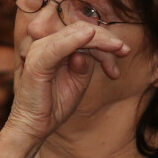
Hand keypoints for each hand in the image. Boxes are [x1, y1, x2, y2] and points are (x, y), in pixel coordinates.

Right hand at [5, 21, 129, 141]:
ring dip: (98, 40)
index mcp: (52, 47)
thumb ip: (84, 64)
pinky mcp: (36, 63)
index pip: (81, 33)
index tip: (124, 52)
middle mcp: (43, 45)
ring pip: (72, 34)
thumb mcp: (77, 83)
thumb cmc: (52, 106)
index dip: (104, 40)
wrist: (33, 127)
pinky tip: (90, 35)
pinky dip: (74, 40)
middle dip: (105, 39)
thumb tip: (89, 47)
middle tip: (125, 49)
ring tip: (118, 48)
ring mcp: (38, 51)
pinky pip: (58, 47)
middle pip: (79, 29)